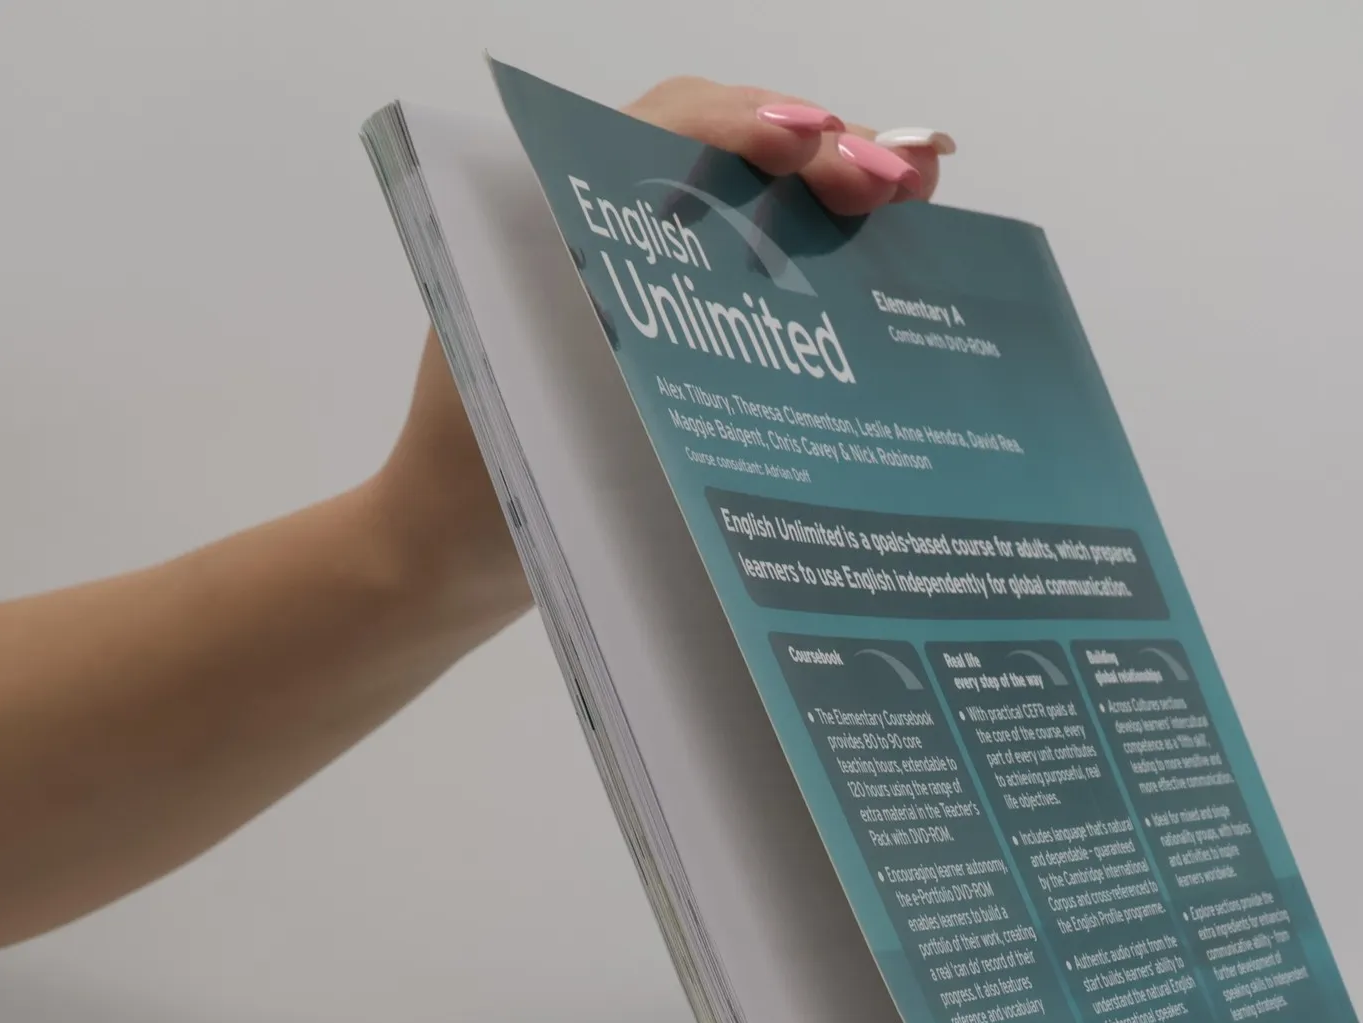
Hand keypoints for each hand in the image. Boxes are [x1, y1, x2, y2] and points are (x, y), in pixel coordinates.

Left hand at [373, 77, 953, 634]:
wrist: (447, 556)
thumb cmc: (489, 484)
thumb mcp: (560, 396)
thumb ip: (639, 333)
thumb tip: (757, 276)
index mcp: (550, 213)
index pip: (668, 130)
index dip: (754, 126)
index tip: (822, 152)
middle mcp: (593, 221)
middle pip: (724, 147)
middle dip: (820, 148)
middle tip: (904, 182)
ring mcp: (634, 270)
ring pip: (746, 196)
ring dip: (832, 185)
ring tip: (914, 192)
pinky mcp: (663, 322)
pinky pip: (746, 258)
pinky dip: (818, 243)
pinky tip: (888, 244)